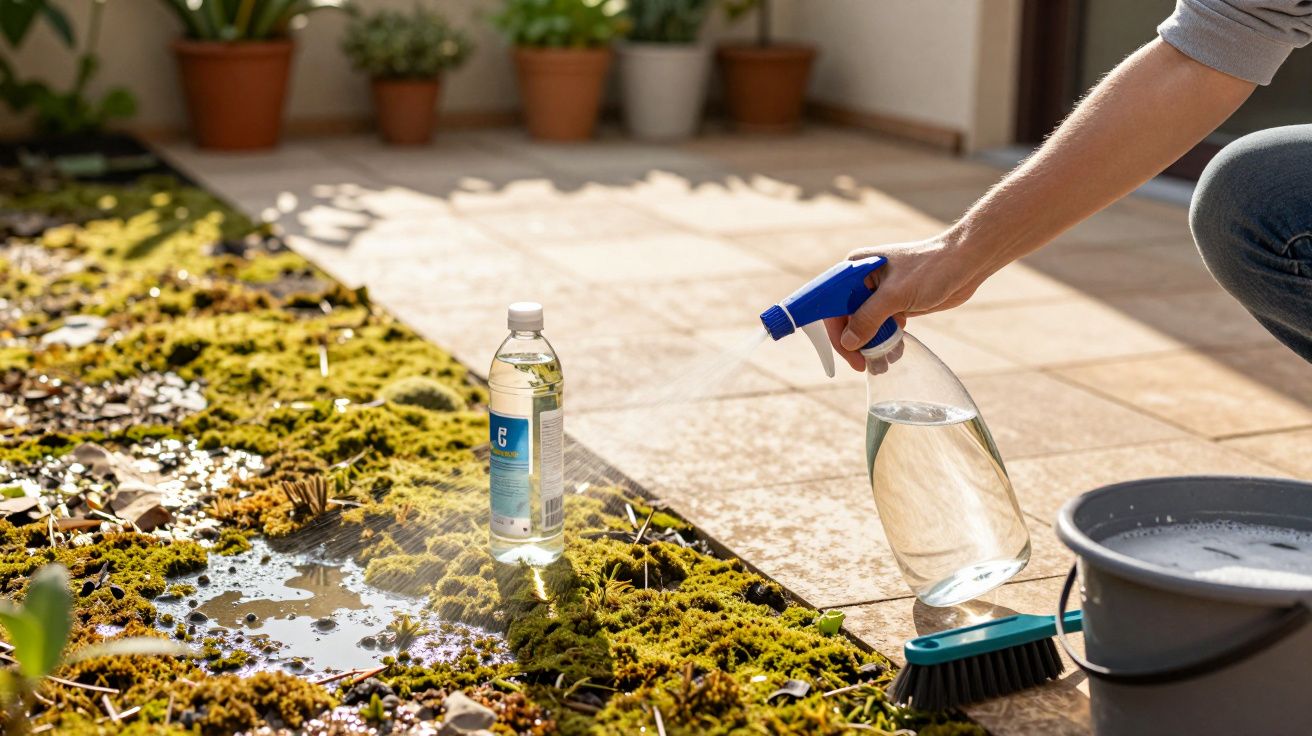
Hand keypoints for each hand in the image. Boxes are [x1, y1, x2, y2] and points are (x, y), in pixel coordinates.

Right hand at [824, 235, 991, 370]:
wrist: (966, 263)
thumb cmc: (931, 269)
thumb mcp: (896, 295)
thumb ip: (868, 318)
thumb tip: (848, 343)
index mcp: (854, 269)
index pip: (831, 304)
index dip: (835, 331)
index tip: (847, 354)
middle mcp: (862, 281)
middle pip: (846, 318)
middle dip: (855, 343)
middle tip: (864, 364)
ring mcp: (879, 293)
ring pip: (864, 326)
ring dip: (872, 345)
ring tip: (884, 362)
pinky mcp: (895, 303)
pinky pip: (881, 327)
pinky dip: (886, 340)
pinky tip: (896, 349)